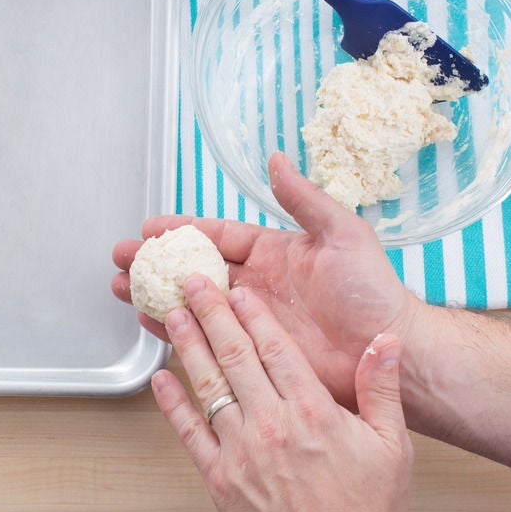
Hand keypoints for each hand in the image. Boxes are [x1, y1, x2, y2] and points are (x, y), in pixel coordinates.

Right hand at [113, 152, 423, 406]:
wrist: (391, 351)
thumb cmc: (372, 292)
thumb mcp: (342, 234)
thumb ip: (304, 200)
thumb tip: (277, 159)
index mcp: (274, 252)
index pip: (217, 234)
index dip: (181, 229)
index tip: (149, 227)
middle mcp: (257, 283)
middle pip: (193, 267)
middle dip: (155, 262)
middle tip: (120, 258)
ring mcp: (251, 318)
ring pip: (191, 301)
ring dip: (155, 293)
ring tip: (119, 288)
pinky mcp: (252, 351)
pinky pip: (206, 338)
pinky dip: (175, 329)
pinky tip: (149, 322)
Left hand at [152, 275, 411, 511]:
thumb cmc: (365, 510)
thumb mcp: (393, 447)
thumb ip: (382, 389)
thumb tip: (387, 341)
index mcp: (313, 411)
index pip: (276, 348)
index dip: (254, 314)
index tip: (239, 290)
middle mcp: (273, 425)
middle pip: (236, 356)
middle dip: (212, 314)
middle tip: (194, 284)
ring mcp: (242, 451)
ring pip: (209, 385)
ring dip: (188, 346)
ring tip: (173, 316)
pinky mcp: (220, 479)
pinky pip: (190, 433)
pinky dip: (172, 403)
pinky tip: (161, 379)